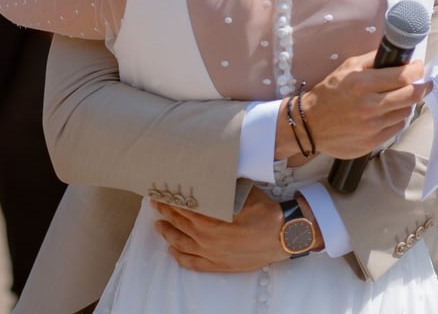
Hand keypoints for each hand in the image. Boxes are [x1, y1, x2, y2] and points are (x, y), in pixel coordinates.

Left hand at [152, 187, 306, 272]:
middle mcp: (205, 236)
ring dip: (167, 231)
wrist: (281, 236)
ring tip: (158, 223)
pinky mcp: (216, 264)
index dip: (170, 196)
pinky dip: (179, 255)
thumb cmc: (262, 211)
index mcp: (209, 217)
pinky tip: (171, 249)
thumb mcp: (241, 191)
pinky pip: (190, 262)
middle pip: (179, 221)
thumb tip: (209, 173)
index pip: (182, 205)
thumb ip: (222, 185)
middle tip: (156, 201)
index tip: (161, 189)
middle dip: (165, 210)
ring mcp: (209, 252)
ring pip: (180, 242)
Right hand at [276, 53, 429, 161]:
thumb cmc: (329, 92)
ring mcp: (372, 127)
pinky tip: (386, 112)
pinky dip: (396, 118)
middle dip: (423, 86)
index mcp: (361, 84)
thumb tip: (399, 57)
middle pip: (412, 95)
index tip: (419, 67)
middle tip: (424, 82)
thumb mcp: (347, 67)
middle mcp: (369, 106)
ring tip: (397, 97)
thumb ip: (373, 60)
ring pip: (406, 112)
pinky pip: (397, 127)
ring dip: (406, 103)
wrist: (310, 124)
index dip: (417, 70)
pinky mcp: (373, 142)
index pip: (403, 77)